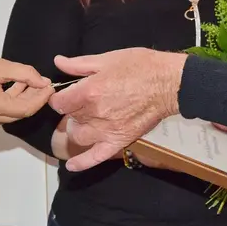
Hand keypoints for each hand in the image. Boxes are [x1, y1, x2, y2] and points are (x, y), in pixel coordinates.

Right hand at [0, 51, 53, 129]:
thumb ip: (24, 74)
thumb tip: (43, 82)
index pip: (27, 108)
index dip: (41, 98)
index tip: (51, 85)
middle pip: (19, 113)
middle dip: (33, 98)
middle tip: (42, 82)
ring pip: (10, 114)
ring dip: (21, 99)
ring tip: (29, 81)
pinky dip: (9, 102)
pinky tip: (14, 87)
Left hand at [48, 48, 185, 172]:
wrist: (169, 83)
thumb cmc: (140, 66)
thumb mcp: (107, 59)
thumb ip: (79, 64)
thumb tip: (58, 62)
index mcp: (89, 92)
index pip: (59, 102)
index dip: (59, 98)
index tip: (65, 95)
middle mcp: (94, 114)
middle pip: (69, 117)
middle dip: (72, 110)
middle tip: (82, 102)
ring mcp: (106, 131)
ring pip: (78, 136)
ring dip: (77, 129)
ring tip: (85, 121)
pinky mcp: (119, 141)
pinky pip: (95, 157)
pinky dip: (82, 163)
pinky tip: (71, 166)